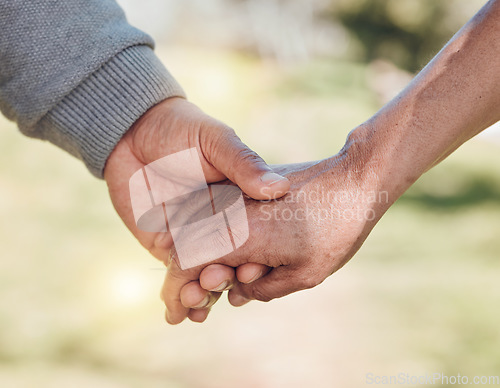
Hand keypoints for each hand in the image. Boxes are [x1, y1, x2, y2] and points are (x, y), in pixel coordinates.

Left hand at [103, 97, 289, 321]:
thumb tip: (277, 188)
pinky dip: (182, 296)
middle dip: (226, 280)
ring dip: (205, 294)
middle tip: (216, 284)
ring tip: (198, 304)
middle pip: (231, 262)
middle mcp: (219, 223)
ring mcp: (192, 237)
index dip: (256, 257)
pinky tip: (184, 312)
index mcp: (240, 201)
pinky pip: (177, 276)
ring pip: (205, 274)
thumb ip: (243, 163)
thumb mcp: (216, 140)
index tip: (252, 270)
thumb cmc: (179, 128)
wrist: (131, 132)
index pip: (256, 238)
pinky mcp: (165, 246)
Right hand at [164, 133, 393, 317]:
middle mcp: (228, 211)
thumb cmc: (335, 228)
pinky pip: (217, 218)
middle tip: (196, 307)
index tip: (175, 315)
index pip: (185, 266)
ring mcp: (236, 197)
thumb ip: (261, 289)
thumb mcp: (304, 274)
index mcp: (238, 234)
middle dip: (184, 282)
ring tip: (214, 289)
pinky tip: (230, 261)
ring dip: (197, 263)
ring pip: (200, 233)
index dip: (175, 294)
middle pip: (186, 250)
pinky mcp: (246, 190)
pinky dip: (213, 243)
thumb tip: (235, 295)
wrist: (353, 179)